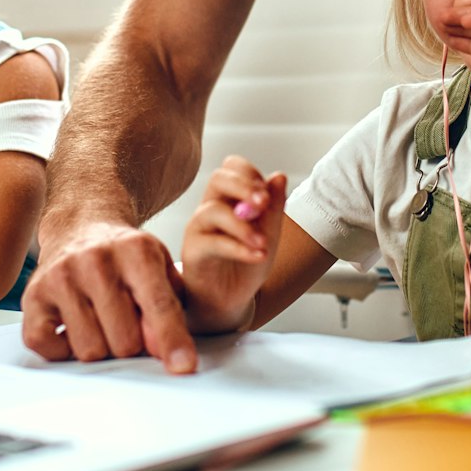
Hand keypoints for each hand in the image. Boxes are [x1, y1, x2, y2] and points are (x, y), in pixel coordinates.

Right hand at [20, 219, 196, 370]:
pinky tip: (72, 325)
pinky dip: (64, 350)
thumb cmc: (125, 256)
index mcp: (136, 251)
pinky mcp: (32, 296)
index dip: (172, 340)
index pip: (158, 305)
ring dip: (100, 346)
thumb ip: (170, 308)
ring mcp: (60, 277)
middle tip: (125, 320)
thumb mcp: (160, 268)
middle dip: (131, 343)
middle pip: (124, 342)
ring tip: (100, 320)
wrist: (80, 227)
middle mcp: (95, 260)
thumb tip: (163, 351)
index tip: (182, 366)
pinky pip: (52, 350)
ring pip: (90, 351)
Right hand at [180, 157, 287, 335]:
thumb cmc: (245, 265)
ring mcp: (198, 228)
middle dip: (243, 187)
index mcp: (228, 198)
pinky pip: (212, 242)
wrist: (228, 301)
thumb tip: (279, 176)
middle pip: (218, 179)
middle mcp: (210, 207)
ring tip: (263, 243)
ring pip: (213, 210)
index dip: (250, 175)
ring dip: (243, 225)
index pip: (233, 168)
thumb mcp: (268, 235)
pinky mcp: (192, 251)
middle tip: (263, 204)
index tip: (267, 196)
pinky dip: (238, 248)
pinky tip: (257, 255)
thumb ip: (273, 208)